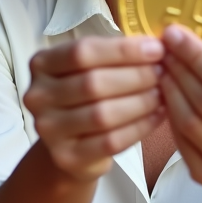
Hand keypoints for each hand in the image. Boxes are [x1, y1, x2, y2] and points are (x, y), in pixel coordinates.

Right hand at [24, 36, 165, 181]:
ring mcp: (48, 130)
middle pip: (94, 82)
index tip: (156, 49)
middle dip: (136, 76)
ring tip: (163, 93)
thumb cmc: (85, 97)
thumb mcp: (90, 69)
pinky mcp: (66, 157)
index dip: (123, 50)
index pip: (83, 51)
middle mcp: (37, 96)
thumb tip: (156, 45)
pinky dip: (140, 127)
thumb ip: (114, 55)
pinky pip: (111, 141)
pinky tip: (158, 116)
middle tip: (164, 72)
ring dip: (141, 102)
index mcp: (41, 64)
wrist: (69, 146)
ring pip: (103, 114)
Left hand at [158, 24, 201, 192]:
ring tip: (162, 68)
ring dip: (170, 89)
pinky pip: (179, 137)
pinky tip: (164, 95)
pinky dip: (169, 112)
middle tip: (162, 48)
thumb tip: (186, 40)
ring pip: (188, 119)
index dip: (197, 57)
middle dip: (179, 68)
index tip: (175, 34)